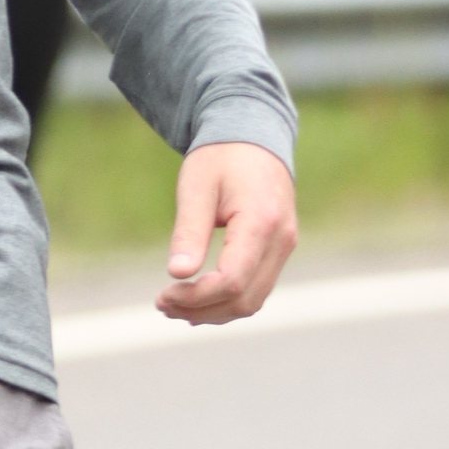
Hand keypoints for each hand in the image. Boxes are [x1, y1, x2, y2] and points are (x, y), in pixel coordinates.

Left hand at [158, 140, 297, 325]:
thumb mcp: (196, 188)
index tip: (164, 294)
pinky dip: (227, 302)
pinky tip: (197, 303)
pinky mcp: (279, 250)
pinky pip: (257, 288)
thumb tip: (177, 274)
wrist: (254, 136)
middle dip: (201, 310)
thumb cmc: (221, 157)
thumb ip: (189, 232)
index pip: (232, 281)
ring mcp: (285, 246)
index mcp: (261, 221)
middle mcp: (282, 239)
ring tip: (174, 306)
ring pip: (253, 301)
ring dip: (213, 312)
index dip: (196, 297)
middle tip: (162, 304)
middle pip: (244, 299)